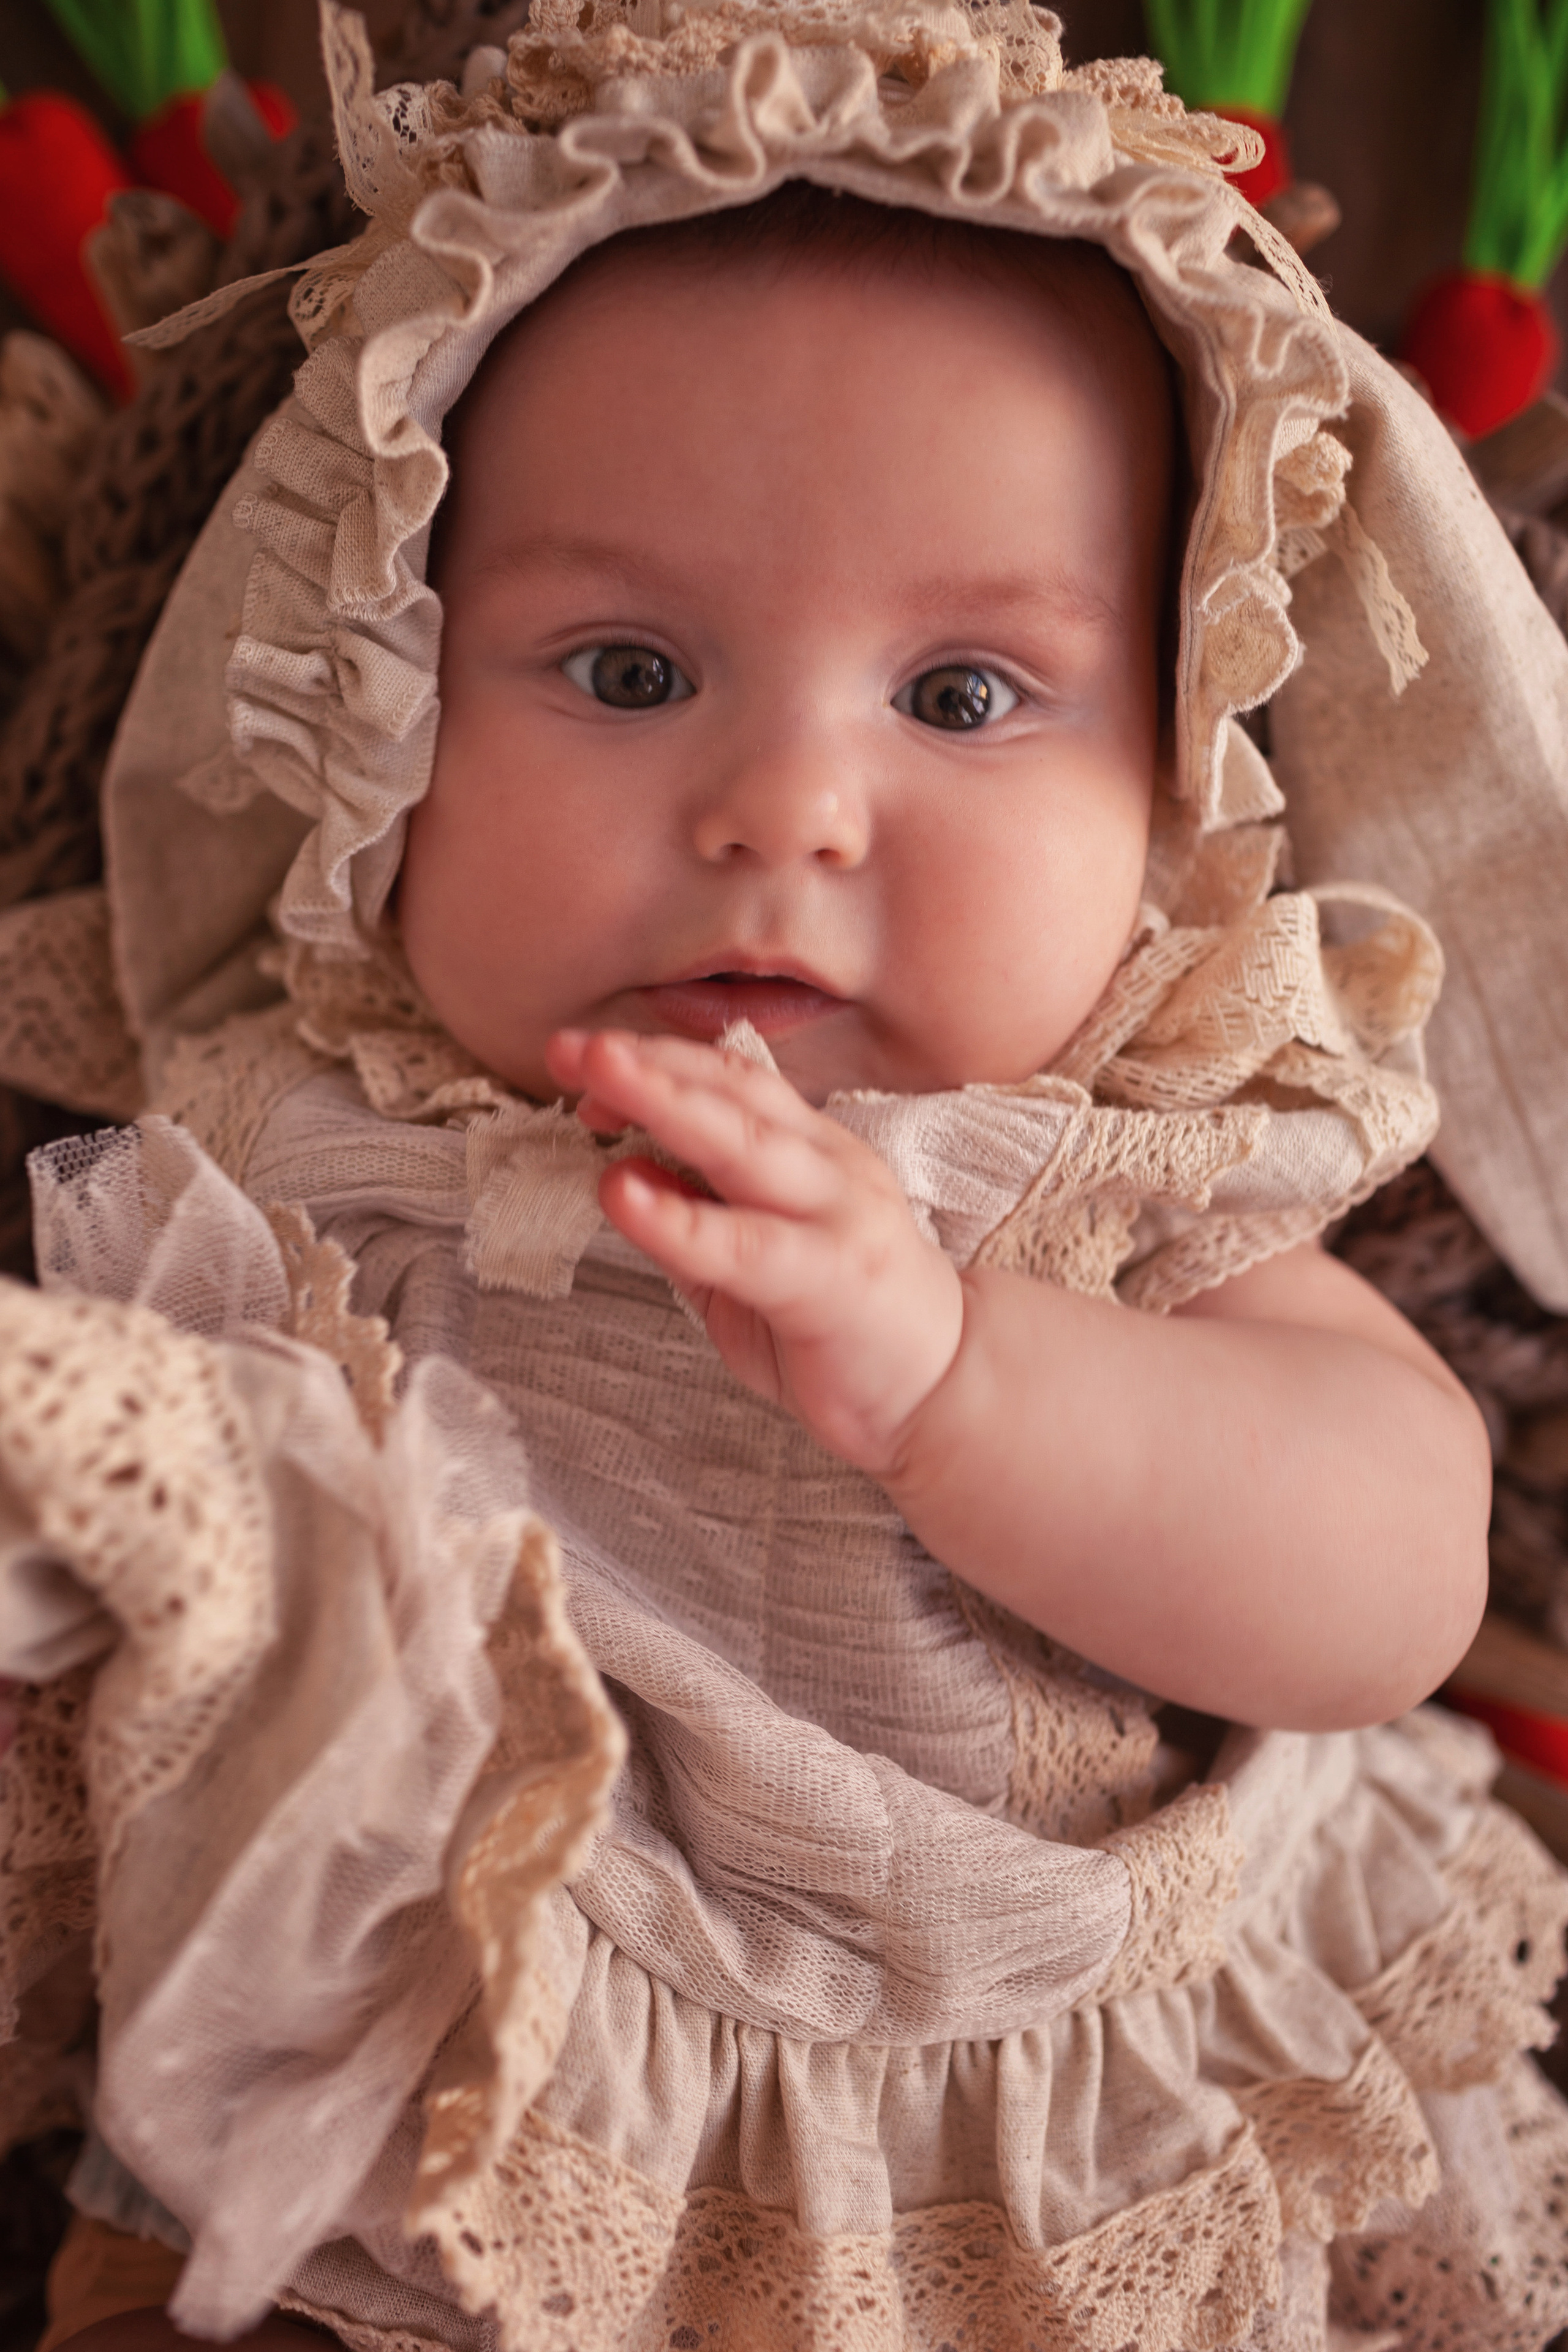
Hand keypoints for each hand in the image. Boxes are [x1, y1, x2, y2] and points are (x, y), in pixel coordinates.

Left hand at [544, 1029, 964, 1476]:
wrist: (937, 1390)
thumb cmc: (836, 1319)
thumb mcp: (747, 1261)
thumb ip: (693, 1218)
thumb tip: (620, 1172)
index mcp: (809, 1148)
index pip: (729, 1082)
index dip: (658, 1063)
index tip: (585, 1060)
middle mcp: (827, 1165)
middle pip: (734, 1095)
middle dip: (651, 1064)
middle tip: (573, 1046)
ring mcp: (837, 1216)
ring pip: (745, 1145)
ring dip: (667, 1106)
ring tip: (597, 1086)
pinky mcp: (835, 1276)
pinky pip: (748, 1244)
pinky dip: (682, 1219)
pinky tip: (625, 1197)